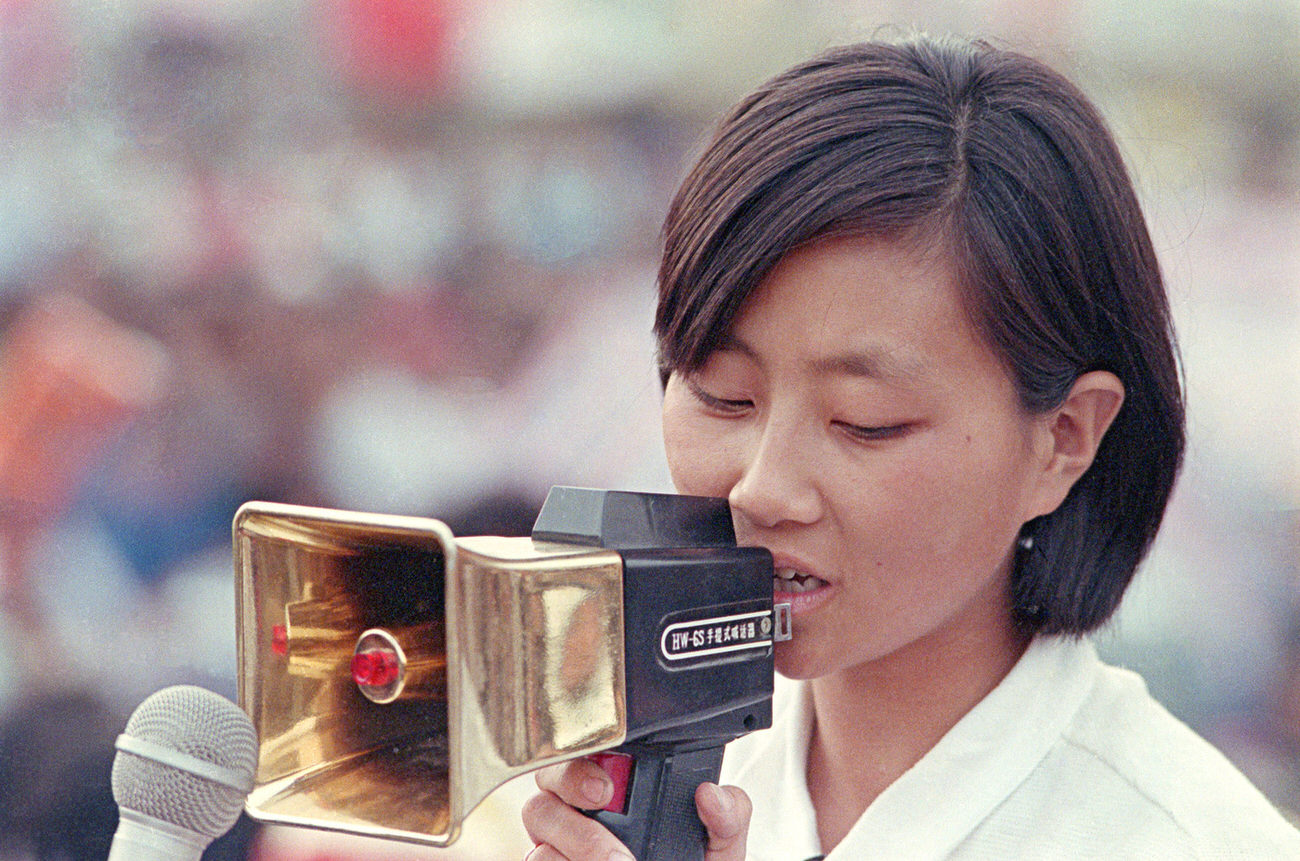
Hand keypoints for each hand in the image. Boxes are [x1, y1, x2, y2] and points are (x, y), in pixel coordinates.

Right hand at [522, 759, 751, 859]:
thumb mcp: (720, 844)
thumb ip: (729, 814)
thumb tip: (712, 793)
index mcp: (620, 788)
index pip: (586, 752)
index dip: (587, 762)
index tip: (608, 787)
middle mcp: (582, 811)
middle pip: (548, 781)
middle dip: (570, 790)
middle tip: (604, 815)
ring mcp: (559, 843)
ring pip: (537, 821)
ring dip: (574, 843)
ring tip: (617, 860)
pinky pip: (534, 857)